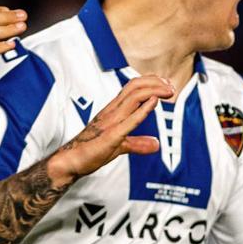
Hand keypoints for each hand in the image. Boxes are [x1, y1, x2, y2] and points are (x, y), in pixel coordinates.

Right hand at [47, 75, 175, 182]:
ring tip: (168, 92)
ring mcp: (110, 121)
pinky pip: (129, 120)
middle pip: (135, 86)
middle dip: (156, 83)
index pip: (133, 87)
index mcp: (113, 111)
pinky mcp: (110, 135)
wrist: (71, 161)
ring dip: (154, 91)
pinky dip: (143, 109)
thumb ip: (138, 143)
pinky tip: (154, 103)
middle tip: (171, 87)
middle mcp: (112, 111)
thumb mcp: (120, 146)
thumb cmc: (91, 151)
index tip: (166, 85)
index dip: (151, 82)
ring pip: (133, 96)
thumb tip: (156, 144)